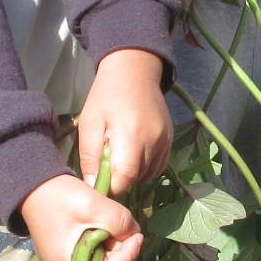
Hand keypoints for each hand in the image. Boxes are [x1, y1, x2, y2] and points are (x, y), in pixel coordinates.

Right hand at [20, 173, 141, 260]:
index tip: (138, 235)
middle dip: (119, 245)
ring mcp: (61, 258)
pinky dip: (100, 235)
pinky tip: (100, 220)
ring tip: (111, 217)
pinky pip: (88, 248)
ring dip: (110, 238)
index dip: (128, 256)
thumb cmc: (59, 197)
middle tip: (125, 223)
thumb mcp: (94, 206)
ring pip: (98, 255)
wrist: (31, 184)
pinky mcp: (63, 247)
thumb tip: (134, 232)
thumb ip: (119, 221)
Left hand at [78, 49, 171, 193]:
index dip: (111, 188)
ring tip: (118, 158)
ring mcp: (165, 141)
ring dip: (133, 175)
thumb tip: (93, 187)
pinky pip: (158, 166)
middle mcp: (154, 141)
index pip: (125, 178)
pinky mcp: (170, 140)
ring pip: (148, 175)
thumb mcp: (89, 123)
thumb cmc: (106, 97)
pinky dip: (145, 168)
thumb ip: (89, 157)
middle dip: (120, 181)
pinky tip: (132, 155)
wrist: (134, 72)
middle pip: (137, 179)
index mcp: (131, 136)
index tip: (98, 184)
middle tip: (105, 167)